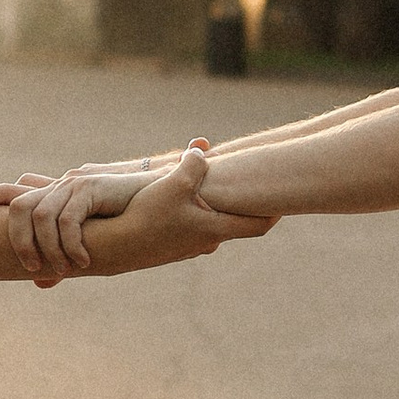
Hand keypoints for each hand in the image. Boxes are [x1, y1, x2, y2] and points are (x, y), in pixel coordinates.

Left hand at [0, 154, 168, 280]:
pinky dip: (70, 244)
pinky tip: (81, 261)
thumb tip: (40, 283)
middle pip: (18, 204)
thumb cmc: (118, 220)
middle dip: (15, 236)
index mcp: (50, 196)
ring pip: (40, 215)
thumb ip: (59, 256)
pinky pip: (68, 219)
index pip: (9, 193)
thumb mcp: (84, 242)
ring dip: (46, 247)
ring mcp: (72, 185)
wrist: (152, 197)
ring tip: (60, 269)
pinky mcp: (91, 188)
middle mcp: (56, 187)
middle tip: (28, 265)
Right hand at [74, 142, 274, 283]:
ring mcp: (188, 248)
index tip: (285, 201)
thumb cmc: (146, 214)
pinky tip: (185, 203)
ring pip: (213, 226)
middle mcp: (206, 242)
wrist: (113, 247)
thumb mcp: (173, 182)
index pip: (258, 225)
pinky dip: (197, 216)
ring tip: (219, 192)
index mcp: (214, 229)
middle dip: (246, 208)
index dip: (274, 212)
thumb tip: (203, 150)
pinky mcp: (170, 249)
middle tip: (256, 192)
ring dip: (218, 211)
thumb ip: (193, 164)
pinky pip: (192, 229)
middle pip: (237, 225)